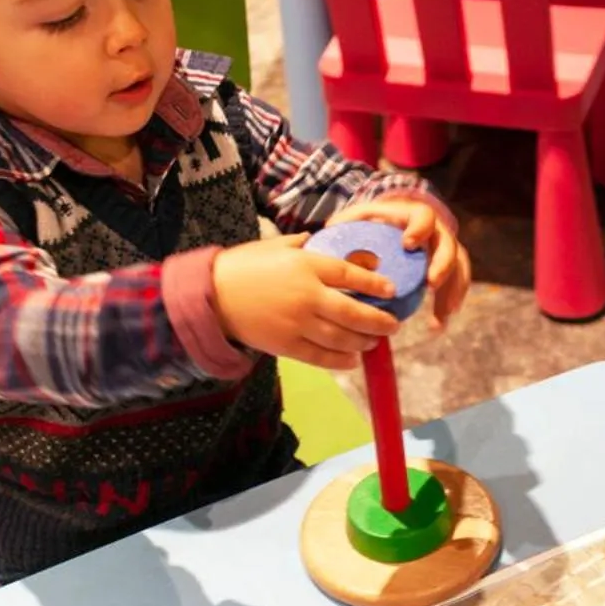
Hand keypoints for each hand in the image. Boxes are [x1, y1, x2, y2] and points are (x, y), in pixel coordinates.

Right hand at [210, 234, 398, 368]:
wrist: (211, 295)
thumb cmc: (244, 266)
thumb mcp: (277, 246)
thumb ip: (305, 247)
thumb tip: (328, 244)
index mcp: (306, 265)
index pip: (351, 275)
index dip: (375, 284)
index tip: (391, 290)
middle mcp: (307, 295)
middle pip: (354, 312)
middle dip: (379, 320)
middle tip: (393, 324)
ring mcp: (297, 323)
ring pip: (342, 338)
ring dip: (364, 341)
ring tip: (375, 341)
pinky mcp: (286, 345)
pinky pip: (321, 357)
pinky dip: (341, 360)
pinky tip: (354, 359)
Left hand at [330, 197, 471, 329]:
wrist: (394, 223)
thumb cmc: (374, 222)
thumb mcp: (360, 217)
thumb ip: (346, 221)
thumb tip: (325, 232)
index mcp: (413, 215)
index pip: (423, 216)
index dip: (419, 229)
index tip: (408, 244)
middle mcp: (435, 231)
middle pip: (448, 244)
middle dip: (442, 264)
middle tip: (431, 283)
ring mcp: (444, 249)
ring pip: (458, 267)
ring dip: (451, 291)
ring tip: (441, 315)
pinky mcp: (446, 267)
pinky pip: (456, 284)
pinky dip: (450, 302)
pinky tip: (439, 322)